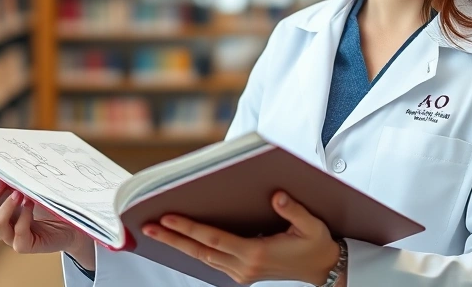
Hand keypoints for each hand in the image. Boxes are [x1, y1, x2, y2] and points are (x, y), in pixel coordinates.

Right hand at [0, 164, 95, 268]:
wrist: (69, 224)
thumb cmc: (45, 203)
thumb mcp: (27, 187)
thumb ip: (9, 176)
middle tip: (1, 179)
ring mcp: (10, 237)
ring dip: (6, 205)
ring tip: (18, 192)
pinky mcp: (24, 245)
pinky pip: (18, 234)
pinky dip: (23, 218)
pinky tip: (30, 204)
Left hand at [142, 191, 340, 284]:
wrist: (323, 269)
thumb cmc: (316, 244)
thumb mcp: (312, 225)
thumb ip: (294, 210)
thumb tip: (276, 196)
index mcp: (257, 254)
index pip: (214, 238)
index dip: (189, 228)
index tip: (168, 218)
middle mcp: (245, 266)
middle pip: (200, 251)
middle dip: (173, 238)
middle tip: (148, 227)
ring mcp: (242, 273)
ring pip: (202, 258)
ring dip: (180, 245)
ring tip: (158, 231)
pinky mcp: (242, 275)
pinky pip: (212, 262)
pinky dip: (194, 250)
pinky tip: (182, 241)